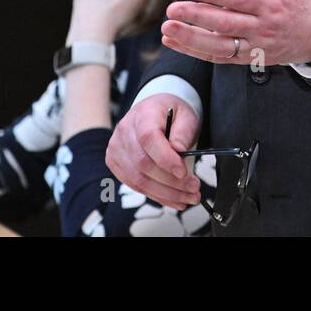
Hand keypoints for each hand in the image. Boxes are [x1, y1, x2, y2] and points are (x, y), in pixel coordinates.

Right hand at [105, 93, 200, 210]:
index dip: (165, 159)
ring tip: (188, 197)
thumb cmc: (171, 113)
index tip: (183, 172)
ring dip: (165, 193)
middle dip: (171, 182)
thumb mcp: (186, 115)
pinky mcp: (116, 164)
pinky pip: (134, 185)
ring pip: (138, 179)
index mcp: (143, 114)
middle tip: (194, 188)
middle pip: (143, 163)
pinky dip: (156, 195)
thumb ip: (183, 132)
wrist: (154, 111)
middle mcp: (125, 131)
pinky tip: (173, 198)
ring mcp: (117, 148)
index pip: (148, 138)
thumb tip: (179, 150)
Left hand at [161, 0, 310, 66]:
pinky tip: (174, 41)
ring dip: (190, 38)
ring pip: (219, 45)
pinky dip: (195, 52)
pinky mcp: (249, 57)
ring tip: (167, 28)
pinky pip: (219, 57)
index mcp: (271, 3)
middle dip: (196, 17)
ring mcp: (255, 45)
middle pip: (225, 23)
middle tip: (172, 9)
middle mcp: (261, 27)